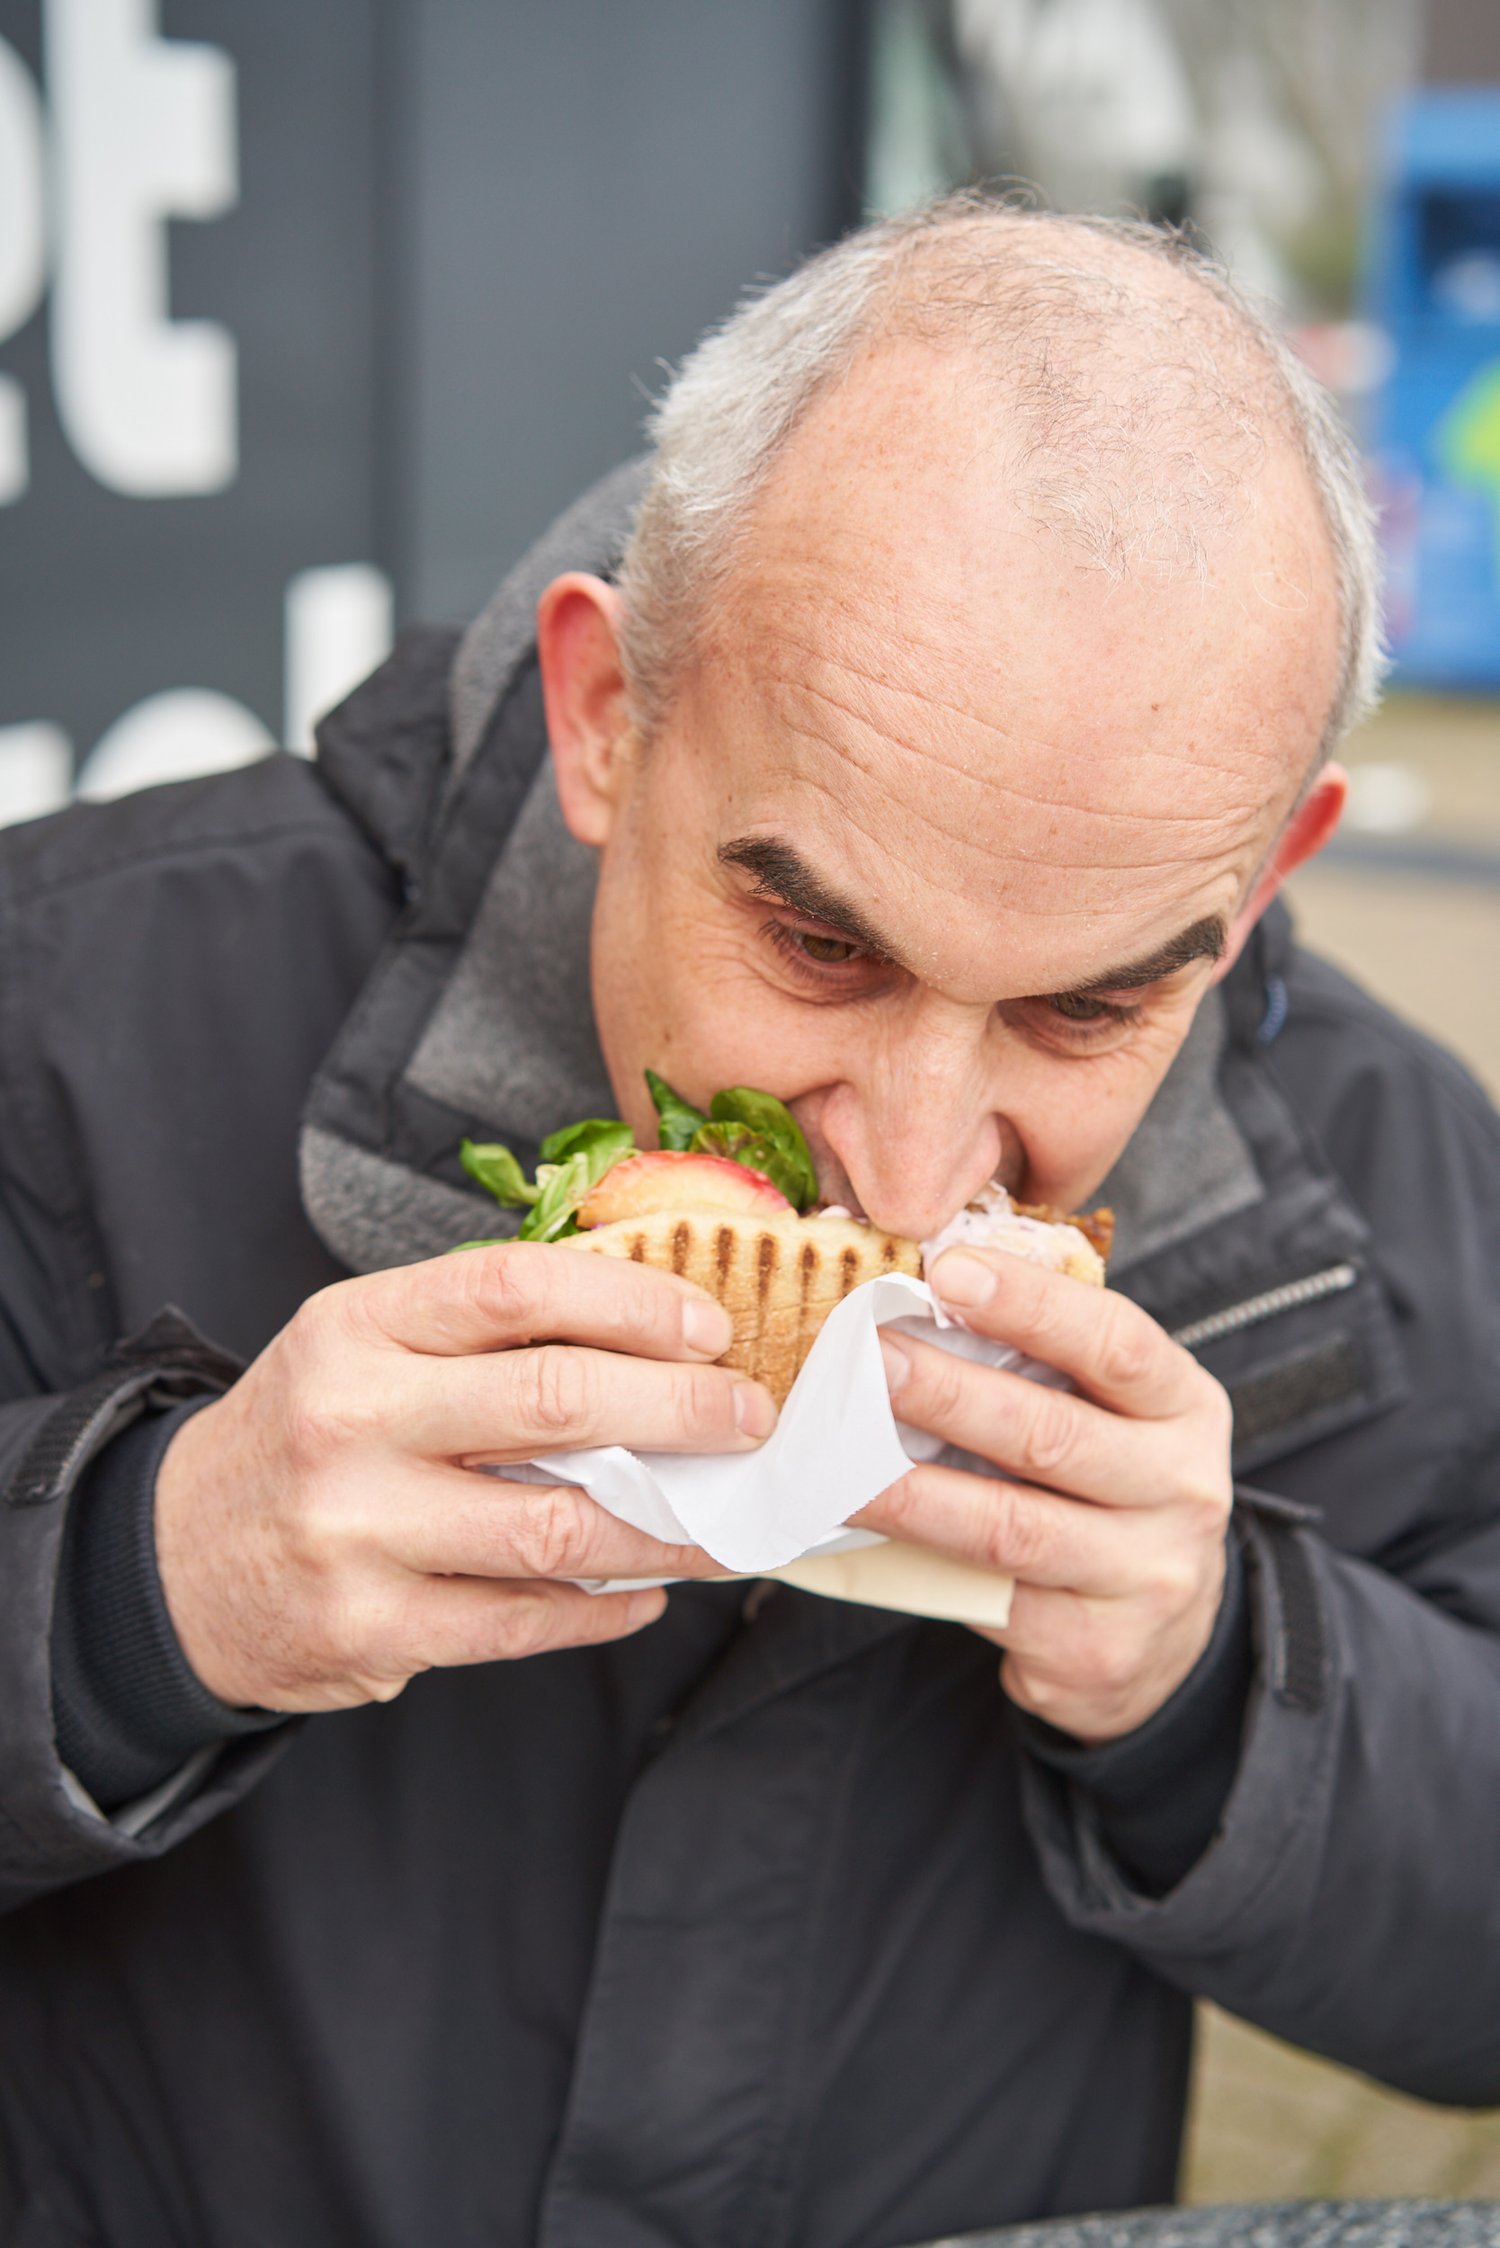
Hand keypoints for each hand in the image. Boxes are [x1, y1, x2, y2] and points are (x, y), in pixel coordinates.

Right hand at [154, 1246, 775, 1712]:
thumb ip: (482, 1334)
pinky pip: (523, 1620)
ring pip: (557, 1528)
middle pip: (555, 1401)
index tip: (709, 1327)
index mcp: (355, 1327)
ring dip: (667, 1528)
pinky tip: (647, 1590)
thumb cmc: (308, 1434)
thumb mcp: (363, 1347)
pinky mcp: (369, 1628)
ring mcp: (356, 1531)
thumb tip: (655, 1336)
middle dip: (681, 1410)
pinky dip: (604, 1608)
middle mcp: (349, 1419)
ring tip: (723, 1522)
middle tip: (748, 1419)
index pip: (516, 1287)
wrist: (173, 1561)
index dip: (631, 1302)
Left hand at [856, 1247, 1232, 1741]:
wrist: (1161, 1638)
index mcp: (1184, 1408)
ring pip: (1009, 1525)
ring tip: (839, 1453)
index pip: (1116, 1343)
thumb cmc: (1108, 1493)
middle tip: (870, 1357)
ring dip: (912, 1486)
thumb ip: (1045, 1363)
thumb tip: (924, 1293)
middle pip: (1052, 1435)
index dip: (1031, 1304)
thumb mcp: (1111, 1416)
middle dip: (949, 1392)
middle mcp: (1182, 1490)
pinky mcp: (1093, 1650)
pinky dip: (915, 1557)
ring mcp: (1144, 1577)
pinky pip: (987, 1596)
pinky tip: (863, 1527)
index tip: (948, 1270)